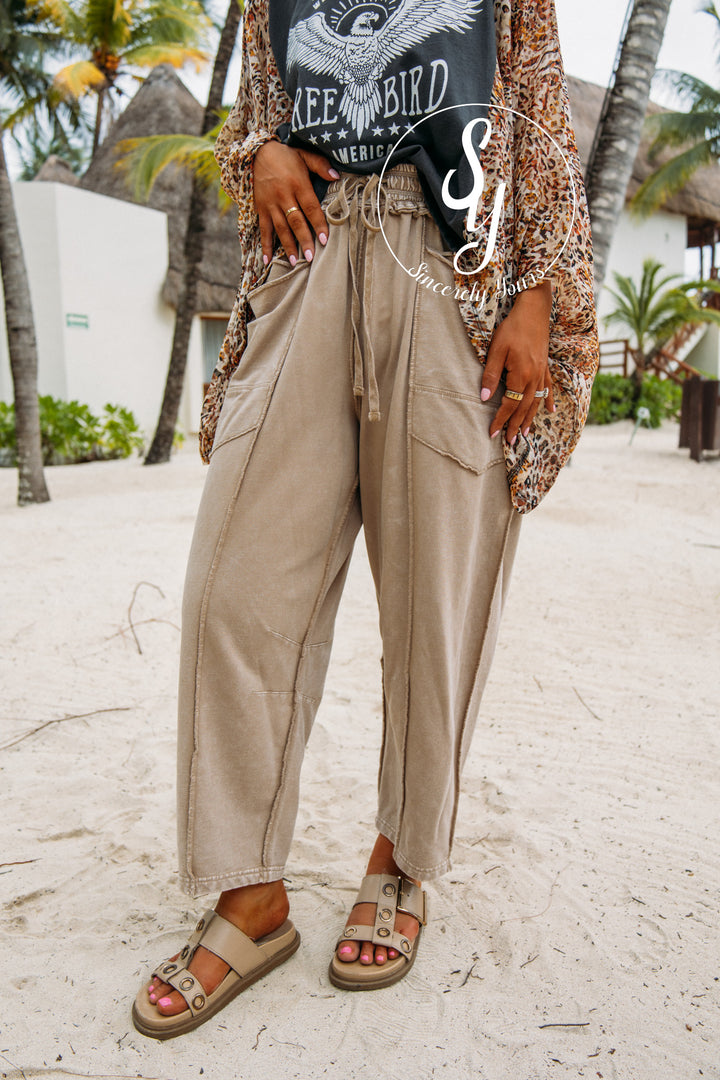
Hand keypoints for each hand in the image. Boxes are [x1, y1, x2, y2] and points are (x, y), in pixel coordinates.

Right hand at [254, 141, 339, 266]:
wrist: (257, 152)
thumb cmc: (285, 155)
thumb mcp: (304, 154)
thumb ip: (320, 165)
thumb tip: (336, 175)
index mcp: (297, 184)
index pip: (310, 207)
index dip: (318, 224)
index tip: (325, 239)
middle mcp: (284, 196)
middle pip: (295, 221)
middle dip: (303, 240)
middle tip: (311, 257)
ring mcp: (271, 204)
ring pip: (280, 228)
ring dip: (287, 246)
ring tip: (294, 262)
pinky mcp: (261, 208)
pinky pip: (263, 229)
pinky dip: (265, 245)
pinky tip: (268, 260)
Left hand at [481, 280, 554, 444]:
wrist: (534, 309)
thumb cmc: (512, 328)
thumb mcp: (496, 350)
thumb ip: (491, 375)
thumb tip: (484, 398)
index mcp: (521, 375)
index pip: (510, 405)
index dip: (500, 420)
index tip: (492, 433)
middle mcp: (534, 378)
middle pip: (524, 408)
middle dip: (515, 425)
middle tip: (508, 441)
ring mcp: (542, 373)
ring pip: (536, 402)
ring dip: (530, 419)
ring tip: (524, 433)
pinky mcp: (545, 366)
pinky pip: (548, 388)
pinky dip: (548, 401)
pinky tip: (551, 411)